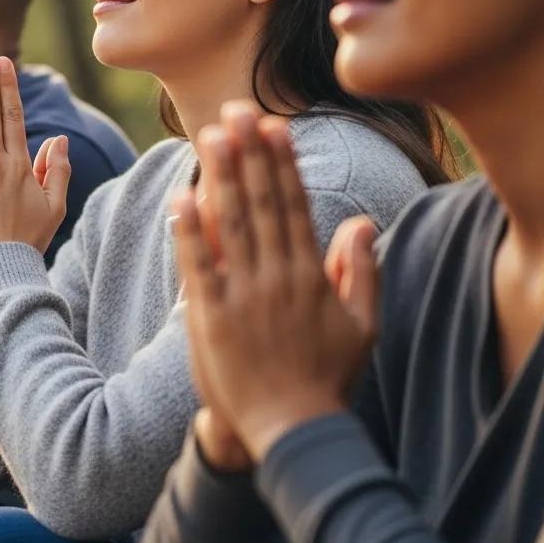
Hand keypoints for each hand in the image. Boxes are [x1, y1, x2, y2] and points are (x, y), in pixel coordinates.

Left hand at [174, 101, 377, 461]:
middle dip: (248, 152)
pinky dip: (189, 230)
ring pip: (230, 223)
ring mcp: (244, 294)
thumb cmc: (327, 379)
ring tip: (210, 135)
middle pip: (261, 202)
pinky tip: (180, 196)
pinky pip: (198, 264)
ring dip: (220, 176)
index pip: (293, 204)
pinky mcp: (212, 315)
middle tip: (236, 109)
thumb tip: (362, 222)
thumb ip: (362, 271)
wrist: (291, 432)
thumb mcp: (363, 327)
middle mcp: (278, 275)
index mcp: (311, 274)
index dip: (281, 162)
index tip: (273, 124)